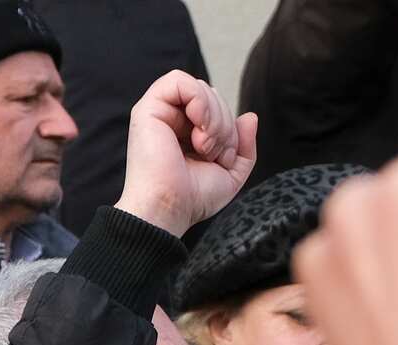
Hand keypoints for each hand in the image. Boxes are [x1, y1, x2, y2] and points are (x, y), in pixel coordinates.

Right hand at [115, 71, 257, 236]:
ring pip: (200, 87)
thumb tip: (250, 117)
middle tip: (212, 153)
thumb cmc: (192, 199)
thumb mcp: (230, 174)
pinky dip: (199, 101)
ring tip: (204, 147)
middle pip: (212, 95)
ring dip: (215, 117)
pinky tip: (199, 129)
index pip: (216, 107)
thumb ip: (244, 146)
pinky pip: (180, 81)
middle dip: (224, 123)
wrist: (169, 209)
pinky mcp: (148, 109)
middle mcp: (171, 120)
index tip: (221, 157)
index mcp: (185, 132)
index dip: (229, 127)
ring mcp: (158, 113)